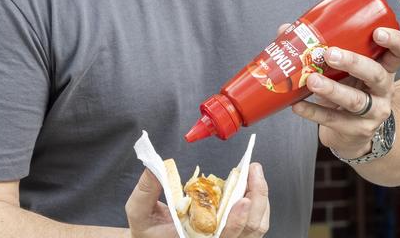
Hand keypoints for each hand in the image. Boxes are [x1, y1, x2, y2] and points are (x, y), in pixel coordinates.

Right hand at [125, 163, 270, 237]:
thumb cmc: (147, 232)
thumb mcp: (139, 212)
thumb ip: (146, 191)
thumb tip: (154, 168)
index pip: (224, 235)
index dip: (237, 219)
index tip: (242, 199)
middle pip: (249, 229)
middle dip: (257, 198)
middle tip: (254, 172)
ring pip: (256, 228)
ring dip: (261, 199)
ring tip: (255, 174)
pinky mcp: (231, 234)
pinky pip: (254, 225)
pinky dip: (258, 204)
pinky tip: (252, 186)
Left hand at [288, 24, 399, 159]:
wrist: (351, 133)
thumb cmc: (347, 89)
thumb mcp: (342, 69)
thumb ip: (320, 48)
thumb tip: (285, 29)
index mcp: (384, 68)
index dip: (395, 41)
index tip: (377, 32)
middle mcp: (383, 90)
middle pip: (377, 74)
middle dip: (353, 62)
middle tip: (330, 54)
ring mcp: (373, 112)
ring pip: (356, 100)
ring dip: (332, 89)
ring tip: (311, 81)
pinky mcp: (357, 130)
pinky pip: (335, 120)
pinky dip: (314, 112)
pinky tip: (297, 105)